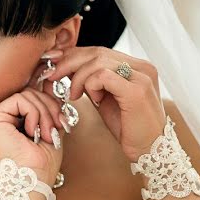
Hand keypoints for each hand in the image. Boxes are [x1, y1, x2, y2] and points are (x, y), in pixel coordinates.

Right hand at [0, 86, 64, 183]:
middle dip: (49, 108)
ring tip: (44, 134)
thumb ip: (48, 104)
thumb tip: (52, 80)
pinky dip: (33, 113)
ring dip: (44, 114)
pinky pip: (20, 99)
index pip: (34, 95)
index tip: (60, 122)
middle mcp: (1, 116)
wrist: (34, 177)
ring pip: (27, 94)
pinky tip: (31, 131)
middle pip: (31, 92)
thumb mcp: (51, 125)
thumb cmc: (43, 160)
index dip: (51, 103)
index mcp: (13, 118)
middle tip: (53, 129)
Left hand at [46, 47, 165, 160]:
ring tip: (74, 95)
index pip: (98, 50)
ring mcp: (142, 76)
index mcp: (136, 65)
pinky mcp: (137, 90)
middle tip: (51, 77)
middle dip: (68, 63)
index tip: (53, 67)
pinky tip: (92, 99)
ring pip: (98, 61)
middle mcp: (142, 66)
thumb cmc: (126, 125)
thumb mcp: (104, 98)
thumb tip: (64, 68)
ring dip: (77, 78)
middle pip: (96, 52)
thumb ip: (89, 81)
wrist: (148, 148)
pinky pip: (103, 76)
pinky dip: (90, 85)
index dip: (72, 56)